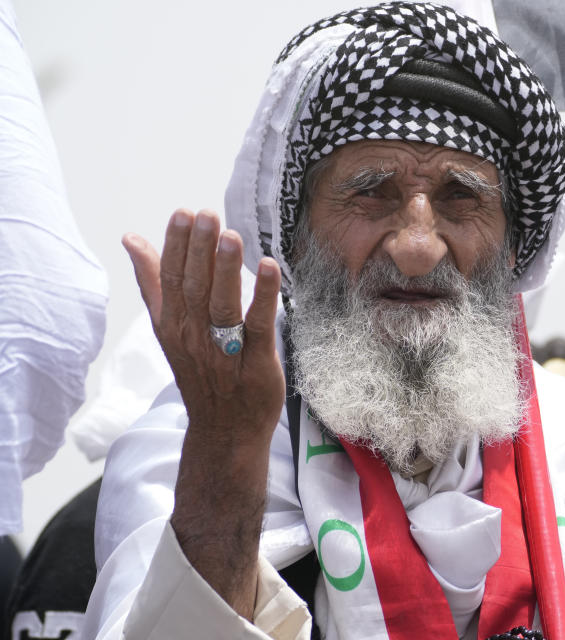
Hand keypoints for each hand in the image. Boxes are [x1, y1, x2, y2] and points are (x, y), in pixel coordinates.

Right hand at [123, 208, 283, 618]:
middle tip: (207, 215)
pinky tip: (269, 266)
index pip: (169, 280)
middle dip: (199, 250)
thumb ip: (152, 283)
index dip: (175, 245)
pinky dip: (263, 295)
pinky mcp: (256, 363)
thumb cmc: (201, 372)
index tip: (184, 214)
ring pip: (220, 305)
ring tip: (230, 234)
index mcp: (171, 326)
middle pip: (193, 288)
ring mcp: (223, 352)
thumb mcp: (169, 329)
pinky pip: (258, 325)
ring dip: (225, 268)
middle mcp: (192, 339)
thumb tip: (131, 238)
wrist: (224, 432)